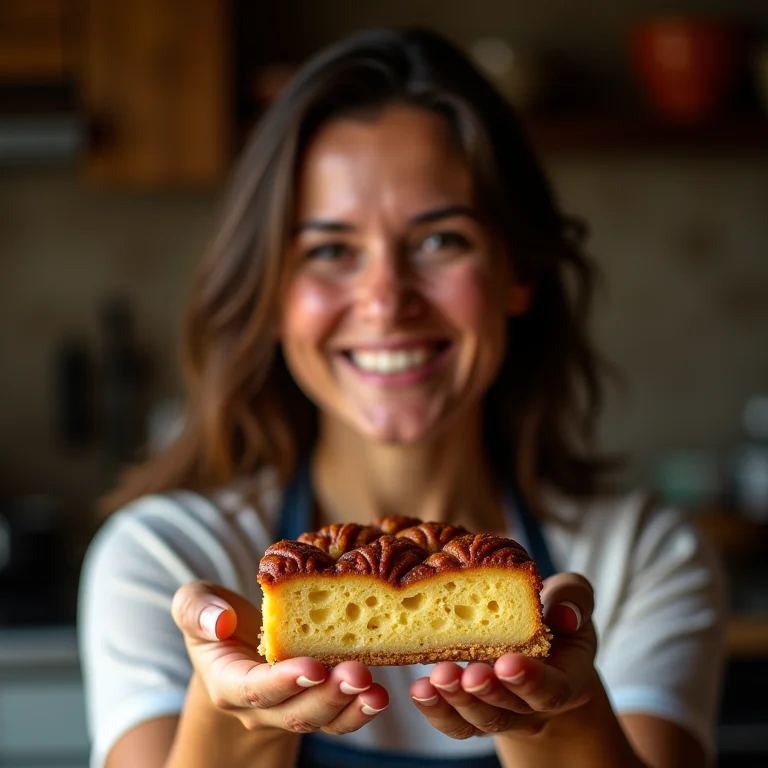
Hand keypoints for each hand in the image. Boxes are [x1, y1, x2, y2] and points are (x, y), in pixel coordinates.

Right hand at [171, 581, 388, 734]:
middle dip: (327, 695)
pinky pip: (338, 718)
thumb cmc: (219, 618)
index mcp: (227, 680)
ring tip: (376, 691)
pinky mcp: (316, 704)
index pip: (253, 689)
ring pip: (320, 719)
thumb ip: (196, 609)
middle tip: (357, 674)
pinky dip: (360, 711)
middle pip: (293, 711)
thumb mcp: (195, 603)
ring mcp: (290, 709)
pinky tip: (380, 695)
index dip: (282, 682)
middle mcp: (259, 706)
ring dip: (350, 707)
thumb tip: (218, 621)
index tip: (311, 668)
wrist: (237, 644)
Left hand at [409, 573, 596, 738]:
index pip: (552, 689)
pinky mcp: (474, 712)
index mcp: (565, 676)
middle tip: (468, 674)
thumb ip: (574, 598)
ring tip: (437, 679)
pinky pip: (456, 723)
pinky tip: (420, 691)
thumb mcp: (572, 597)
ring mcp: (503, 712)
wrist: (542, 645)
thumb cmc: (555, 615)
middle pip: (511, 710)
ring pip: (481, 721)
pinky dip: (436, 710)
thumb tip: (565, 615)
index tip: (507, 663)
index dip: (530, 679)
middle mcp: (533, 704)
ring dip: (456, 701)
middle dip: (486, 692)